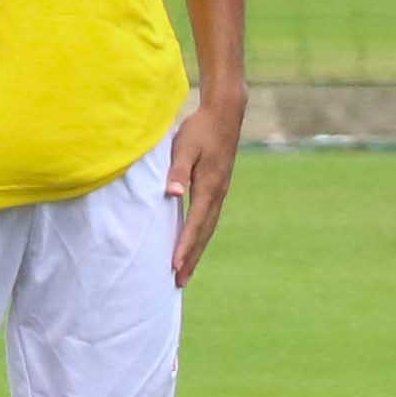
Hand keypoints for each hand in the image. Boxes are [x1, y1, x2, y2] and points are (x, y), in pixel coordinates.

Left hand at [166, 91, 247, 285]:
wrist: (224, 114)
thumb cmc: (200, 129)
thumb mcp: (184, 146)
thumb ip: (176, 171)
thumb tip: (171, 194)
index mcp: (209, 187)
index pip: (194, 224)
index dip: (184, 246)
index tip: (173, 266)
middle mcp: (217, 194)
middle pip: (204, 234)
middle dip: (191, 258)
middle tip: (179, 282)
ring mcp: (220, 193)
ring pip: (208, 228)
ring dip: (196, 251)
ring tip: (184, 272)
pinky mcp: (217, 188)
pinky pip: (209, 219)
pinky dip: (200, 236)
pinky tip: (192, 243)